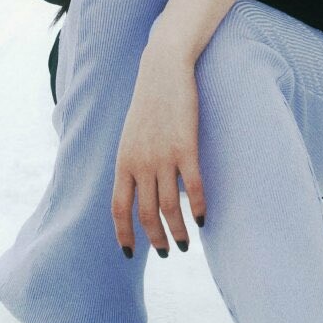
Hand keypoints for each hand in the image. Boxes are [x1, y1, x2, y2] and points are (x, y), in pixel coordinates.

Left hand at [111, 46, 206, 256]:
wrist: (163, 69)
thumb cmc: (150, 103)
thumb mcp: (132, 136)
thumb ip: (134, 163)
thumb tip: (140, 191)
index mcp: (124, 162)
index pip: (119, 208)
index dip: (124, 233)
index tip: (129, 253)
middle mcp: (140, 163)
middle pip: (147, 213)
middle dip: (156, 239)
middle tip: (168, 252)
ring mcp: (163, 156)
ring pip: (171, 206)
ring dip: (179, 231)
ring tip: (187, 244)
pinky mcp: (186, 147)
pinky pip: (194, 187)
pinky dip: (199, 207)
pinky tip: (204, 219)